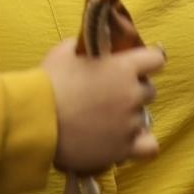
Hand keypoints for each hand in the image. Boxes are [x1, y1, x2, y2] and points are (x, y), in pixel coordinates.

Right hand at [41, 38, 164, 173]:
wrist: (36, 121)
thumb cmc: (49, 82)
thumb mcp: (65, 51)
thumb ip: (86, 46)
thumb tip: (94, 44)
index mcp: (123, 68)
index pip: (156, 59)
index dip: (148, 61)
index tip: (138, 65)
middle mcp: (132, 95)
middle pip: (149, 90)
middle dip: (134, 90)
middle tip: (111, 94)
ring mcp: (129, 123)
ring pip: (144, 118)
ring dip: (129, 116)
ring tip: (108, 119)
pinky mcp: (122, 148)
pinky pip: (148, 147)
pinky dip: (141, 143)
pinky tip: (126, 139)